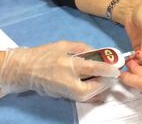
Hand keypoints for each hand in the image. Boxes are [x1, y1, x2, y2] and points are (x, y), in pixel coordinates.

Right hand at [0, 41, 119, 100]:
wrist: (24, 69)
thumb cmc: (44, 54)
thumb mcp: (64, 45)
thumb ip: (82, 48)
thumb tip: (97, 53)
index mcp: (67, 64)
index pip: (92, 68)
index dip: (107, 69)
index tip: (116, 69)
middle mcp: (67, 80)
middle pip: (91, 87)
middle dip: (104, 83)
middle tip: (111, 76)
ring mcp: (64, 91)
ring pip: (87, 95)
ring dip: (99, 89)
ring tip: (105, 80)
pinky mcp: (62, 96)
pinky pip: (80, 97)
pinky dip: (91, 94)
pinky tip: (96, 87)